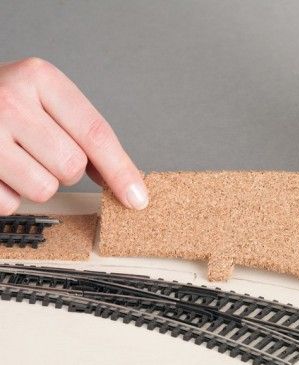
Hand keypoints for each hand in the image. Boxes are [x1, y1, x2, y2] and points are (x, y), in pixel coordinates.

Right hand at [0, 57, 147, 213]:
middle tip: (41, 149)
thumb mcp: (46, 100)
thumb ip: (85, 134)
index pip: (96, 134)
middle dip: (65, 168)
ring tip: (17, 158)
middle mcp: (10, 101)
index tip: (136, 198)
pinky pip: (10, 203)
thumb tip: (124, 182)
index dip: (120, 171)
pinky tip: (0, 171)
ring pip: (44, 189)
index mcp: (40, 79)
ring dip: (38, 184)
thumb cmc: (6, 103)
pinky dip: (10, 196)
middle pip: (72, 166)